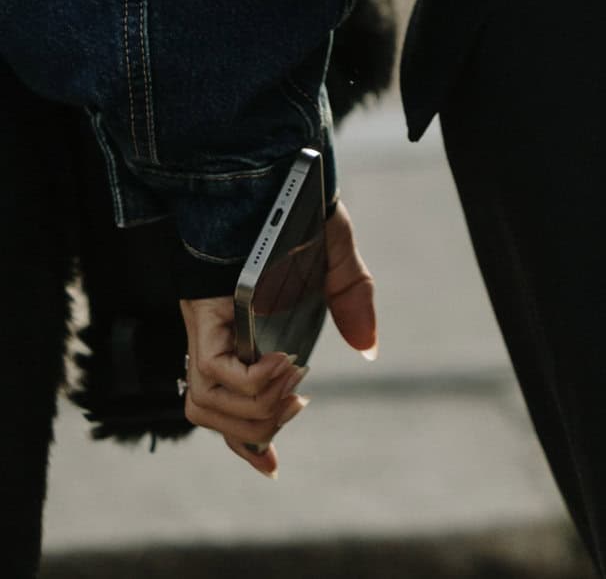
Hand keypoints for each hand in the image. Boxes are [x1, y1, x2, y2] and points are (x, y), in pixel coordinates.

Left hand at [178, 199, 377, 478]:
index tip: (272, 468)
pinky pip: (215, 373)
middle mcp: (215, 335)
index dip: (245, 440)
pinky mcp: (204, 316)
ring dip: (254, 408)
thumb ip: (352, 298)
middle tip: (298, 402)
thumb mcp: (334, 256)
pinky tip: (282, 364)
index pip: (227, 403)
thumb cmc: (297, 208)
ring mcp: (205, 326)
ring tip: (291, 381)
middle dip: (259, 425)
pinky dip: (250, 382)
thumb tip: (369, 347)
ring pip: (205, 402)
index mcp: (239, 331)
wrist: (274, 168)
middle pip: (213, 413)